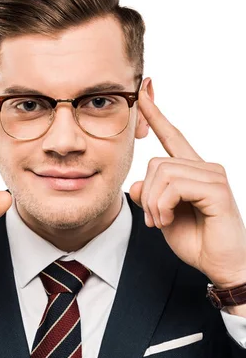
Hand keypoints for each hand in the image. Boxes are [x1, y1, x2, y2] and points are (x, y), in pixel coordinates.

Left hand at [129, 87, 245, 288]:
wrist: (221, 264)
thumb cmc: (197, 241)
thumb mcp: (162, 217)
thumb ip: (149, 197)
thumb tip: (135, 184)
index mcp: (192, 171)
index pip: (172, 136)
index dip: (155, 115)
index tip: (142, 92)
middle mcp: (204, 167)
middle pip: (155, 163)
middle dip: (145, 195)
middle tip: (152, 220)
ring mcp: (213, 176)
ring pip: (162, 173)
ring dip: (153, 204)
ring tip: (160, 222)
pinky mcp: (217, 189)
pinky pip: (174, 186)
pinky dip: (162, 206)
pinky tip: (166, 221)